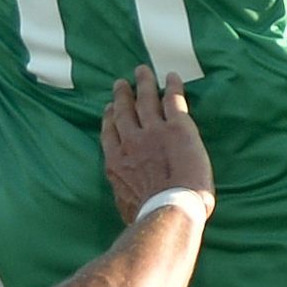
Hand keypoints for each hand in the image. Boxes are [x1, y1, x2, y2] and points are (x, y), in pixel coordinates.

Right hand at [101, 66, 213, 221]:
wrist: (170, 208)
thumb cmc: (150, 216)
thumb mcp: (126, 206)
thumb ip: (126, 195)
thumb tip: (130, 204)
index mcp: (116, 162)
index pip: (110, 133)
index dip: (109, 118)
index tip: (109, 108)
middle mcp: (131, 142)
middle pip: (123, 111)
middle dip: (122, 95)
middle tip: (120, 83)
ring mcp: (153, 131)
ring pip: (146, 99)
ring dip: (144, 83)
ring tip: (142, 71)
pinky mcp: (177, 127)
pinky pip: (173, 100)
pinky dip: (173, 86)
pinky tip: (173, 77)